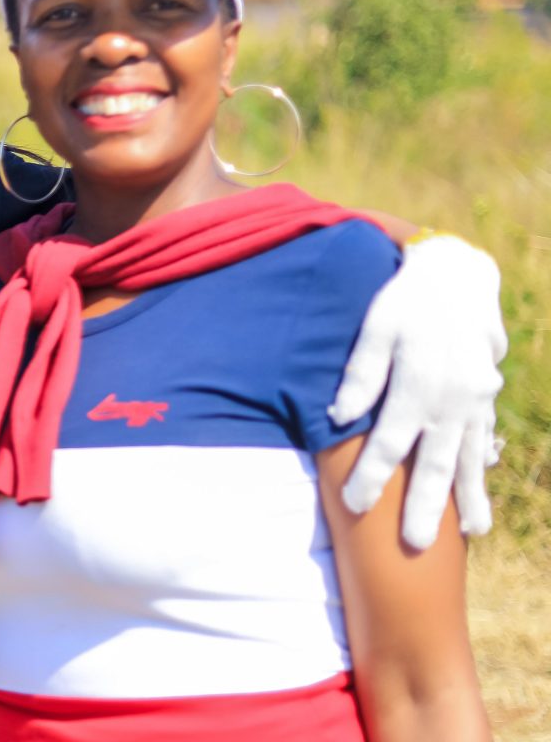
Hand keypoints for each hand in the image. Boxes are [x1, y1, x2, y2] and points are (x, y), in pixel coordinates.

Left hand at [333, 233, 506, 548]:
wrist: (459, 279)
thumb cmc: (405, 302)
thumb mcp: (376, 325)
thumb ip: (361, 372)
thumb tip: (340, 415)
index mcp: (421, 381)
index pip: (391, 439)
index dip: (372, 474)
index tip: (354, 506)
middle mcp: (454, 397)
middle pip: (436, 460)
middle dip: (425, 505)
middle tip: (414, 545)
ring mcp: (475, 401)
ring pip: (469, 458)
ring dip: (467, 498)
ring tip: (468, 535)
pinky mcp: (485, 400)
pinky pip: (481, 445)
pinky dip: (480, 476)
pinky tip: (477, 508)